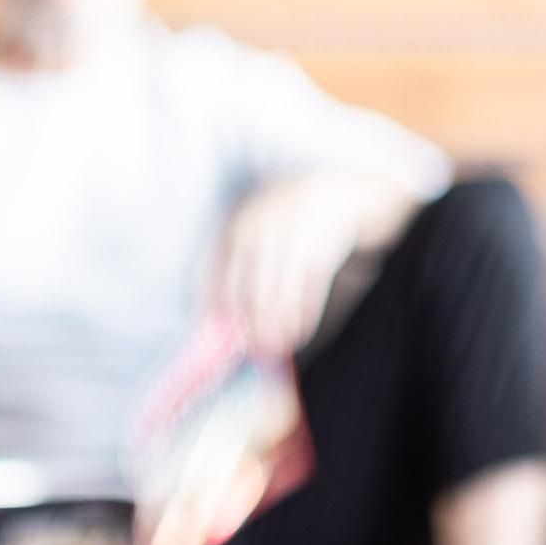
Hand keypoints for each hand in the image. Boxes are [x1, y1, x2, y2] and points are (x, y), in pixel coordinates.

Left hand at [210, 172, 386, 358]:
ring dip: (278, 329)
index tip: (226, 334)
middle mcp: (262, 237)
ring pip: (280, 299)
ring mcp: (292, 245)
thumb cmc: (282, 215)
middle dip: (251, 328)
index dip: (222, 312)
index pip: (221, 279)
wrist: (330, 193)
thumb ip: (232, 258)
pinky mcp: (320, 254)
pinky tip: (301, 333)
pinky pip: (309, 295)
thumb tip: (215, 309)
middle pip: (251, 294)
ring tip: (277, 349)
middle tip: (253, 351)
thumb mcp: (251, 222)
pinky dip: (305, 318)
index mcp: (238, 230)